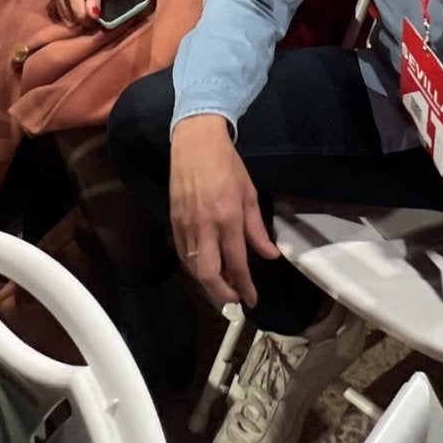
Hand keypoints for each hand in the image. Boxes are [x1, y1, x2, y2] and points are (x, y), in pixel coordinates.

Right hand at [170, 114, 278, 306]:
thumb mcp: (249, 194)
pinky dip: (194, 267)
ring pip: (193, 268)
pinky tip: (205, 267)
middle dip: (222, 293)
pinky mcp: (173, 221)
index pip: (237, 263)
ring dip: (207, 283)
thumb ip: (257, 229)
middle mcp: (205, 227)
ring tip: (223, 286)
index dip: (245, 286)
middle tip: (234, 299)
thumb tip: (270, 255)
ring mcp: (185, 225)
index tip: (252, 300)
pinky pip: (182, 254)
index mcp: (228, 219)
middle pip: (208, 275)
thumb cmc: (227, 165)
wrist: (196, 143)